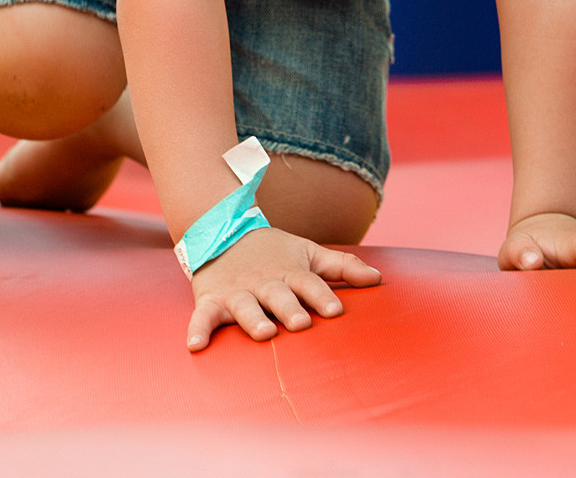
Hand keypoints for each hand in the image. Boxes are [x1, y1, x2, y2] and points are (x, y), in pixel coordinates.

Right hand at [182, 224, 381, 351]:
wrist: (223, 230)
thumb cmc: (275, 252)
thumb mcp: (309, 253)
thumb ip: (343, 267)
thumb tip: (379, 278)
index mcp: (290, 272)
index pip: (309, 283)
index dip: (322, 296)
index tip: (335, 310)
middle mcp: (264, 283)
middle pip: (279, 295)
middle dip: (289, 308)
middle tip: (300, 323)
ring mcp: (237, 292)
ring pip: (245, 306)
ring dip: (253, 319)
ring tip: (264, 333)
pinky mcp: (211, 299)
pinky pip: (203, 316)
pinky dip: (198, 330)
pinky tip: (196, 345)